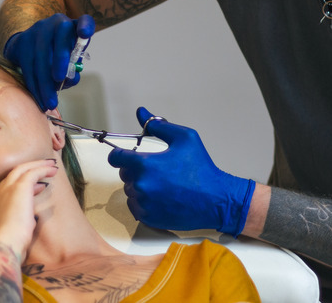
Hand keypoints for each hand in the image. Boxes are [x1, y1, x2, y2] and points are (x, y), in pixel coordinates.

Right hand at [0, 159, 58, 258]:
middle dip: (28, 170)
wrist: (3, 245)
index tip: (36, 188)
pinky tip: (52, 170)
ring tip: (51, 166)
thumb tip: (28, 217)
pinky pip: (32, 172)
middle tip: (42, 168)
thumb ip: (13, 220)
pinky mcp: (19, 187)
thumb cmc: (7, 244)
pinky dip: (43, 169)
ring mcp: (6, 189)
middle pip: (12, 174)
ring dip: (37, 166)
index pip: (6, 188)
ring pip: (22, 169)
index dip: (20, 185)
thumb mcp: (7, 230)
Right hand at [2, 13, 94, 109]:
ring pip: (40, 56)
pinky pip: (27, 65)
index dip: (85, 26)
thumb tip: (71, 79)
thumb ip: (73, 68)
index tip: (85, 34)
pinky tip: (39, 98)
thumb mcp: (70, 58)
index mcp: (74, 26)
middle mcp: (57, 23)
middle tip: (60, 80)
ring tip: (50, 103)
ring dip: (45, 82)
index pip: (84, 21)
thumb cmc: (57, 54)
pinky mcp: (23, 41)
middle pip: (60, 38)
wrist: (29, 44)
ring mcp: (38, 30)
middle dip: (59, 59)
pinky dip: (34, 84)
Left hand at [107, 107, 255, 236]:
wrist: (216, 200)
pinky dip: (144, 202)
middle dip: (136, 170)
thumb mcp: (184, 138)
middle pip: (125, 174)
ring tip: (162, 184)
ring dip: (140, 186)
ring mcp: (144, 203)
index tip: (125, 156)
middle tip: (157, 170)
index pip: (115, 157)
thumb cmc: (202, 169)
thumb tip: (142, 113)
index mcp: (145, 164)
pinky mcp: (148, 218)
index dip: (119, 155)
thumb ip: (158, 125)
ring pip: (130, 191)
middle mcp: (141, 185)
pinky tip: (161, 197)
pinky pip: (135, 206)